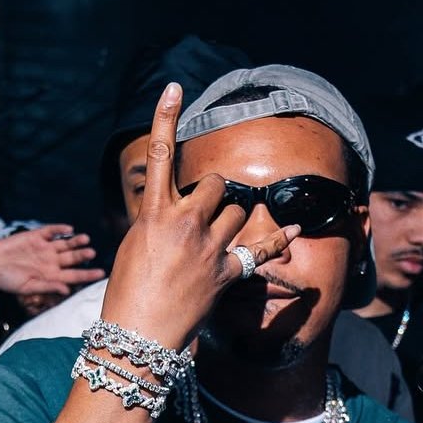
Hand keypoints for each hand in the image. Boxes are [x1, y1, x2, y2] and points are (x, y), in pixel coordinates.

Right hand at [0, 225, 105, 298]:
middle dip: (82, 255)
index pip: (75, 275)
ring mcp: (45, 248)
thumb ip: (48, 287)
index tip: (101, 273)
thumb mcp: (28, 287)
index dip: (88, 274)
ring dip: (76, 242)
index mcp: (52, 276)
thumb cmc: (8, 281)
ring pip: (66, 244)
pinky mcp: (36, 236)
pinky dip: (60, 230)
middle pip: (73, 258)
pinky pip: (51, 231)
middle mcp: (52, 262)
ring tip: (86, 239)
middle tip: (91, 253)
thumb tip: (67, 290)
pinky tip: (69, 229)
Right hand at [100, 82, 300, 350]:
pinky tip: (294, 229)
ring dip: (232, 220)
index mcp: (153, 214)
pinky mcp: (226, 273)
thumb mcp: (134, 247)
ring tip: (214, 243)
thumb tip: (176, 216)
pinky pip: (260, 248)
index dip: (165, 117)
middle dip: (215, 194)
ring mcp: (208, 248)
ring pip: (238, 212)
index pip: (159, 154)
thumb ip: (158, 223)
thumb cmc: (127, 293)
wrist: (138, 336)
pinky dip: (278, 240)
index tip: (174, 87)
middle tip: (203, 217)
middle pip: (217, 185)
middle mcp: (184, 223)